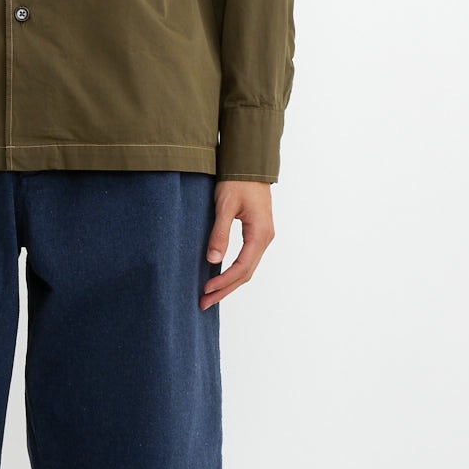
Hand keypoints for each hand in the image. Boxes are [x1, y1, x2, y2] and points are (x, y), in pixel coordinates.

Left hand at [201, 179, 273, 308]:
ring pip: (247, 269)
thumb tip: (213, 260)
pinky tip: (220, 278)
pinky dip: (233, 272)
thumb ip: (220, 233)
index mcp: (260, 234)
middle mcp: (265, 239)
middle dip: (224, 290)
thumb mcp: (225, 206)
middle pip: (245, 274)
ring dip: (229, 284)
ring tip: (209, 296)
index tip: (205, 290)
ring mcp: (262, 237)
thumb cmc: (237, 181)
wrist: (250, 164)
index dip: (223, 282)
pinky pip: (247, 259)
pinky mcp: (257, 233)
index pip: (241, 267)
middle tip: (203, 303)